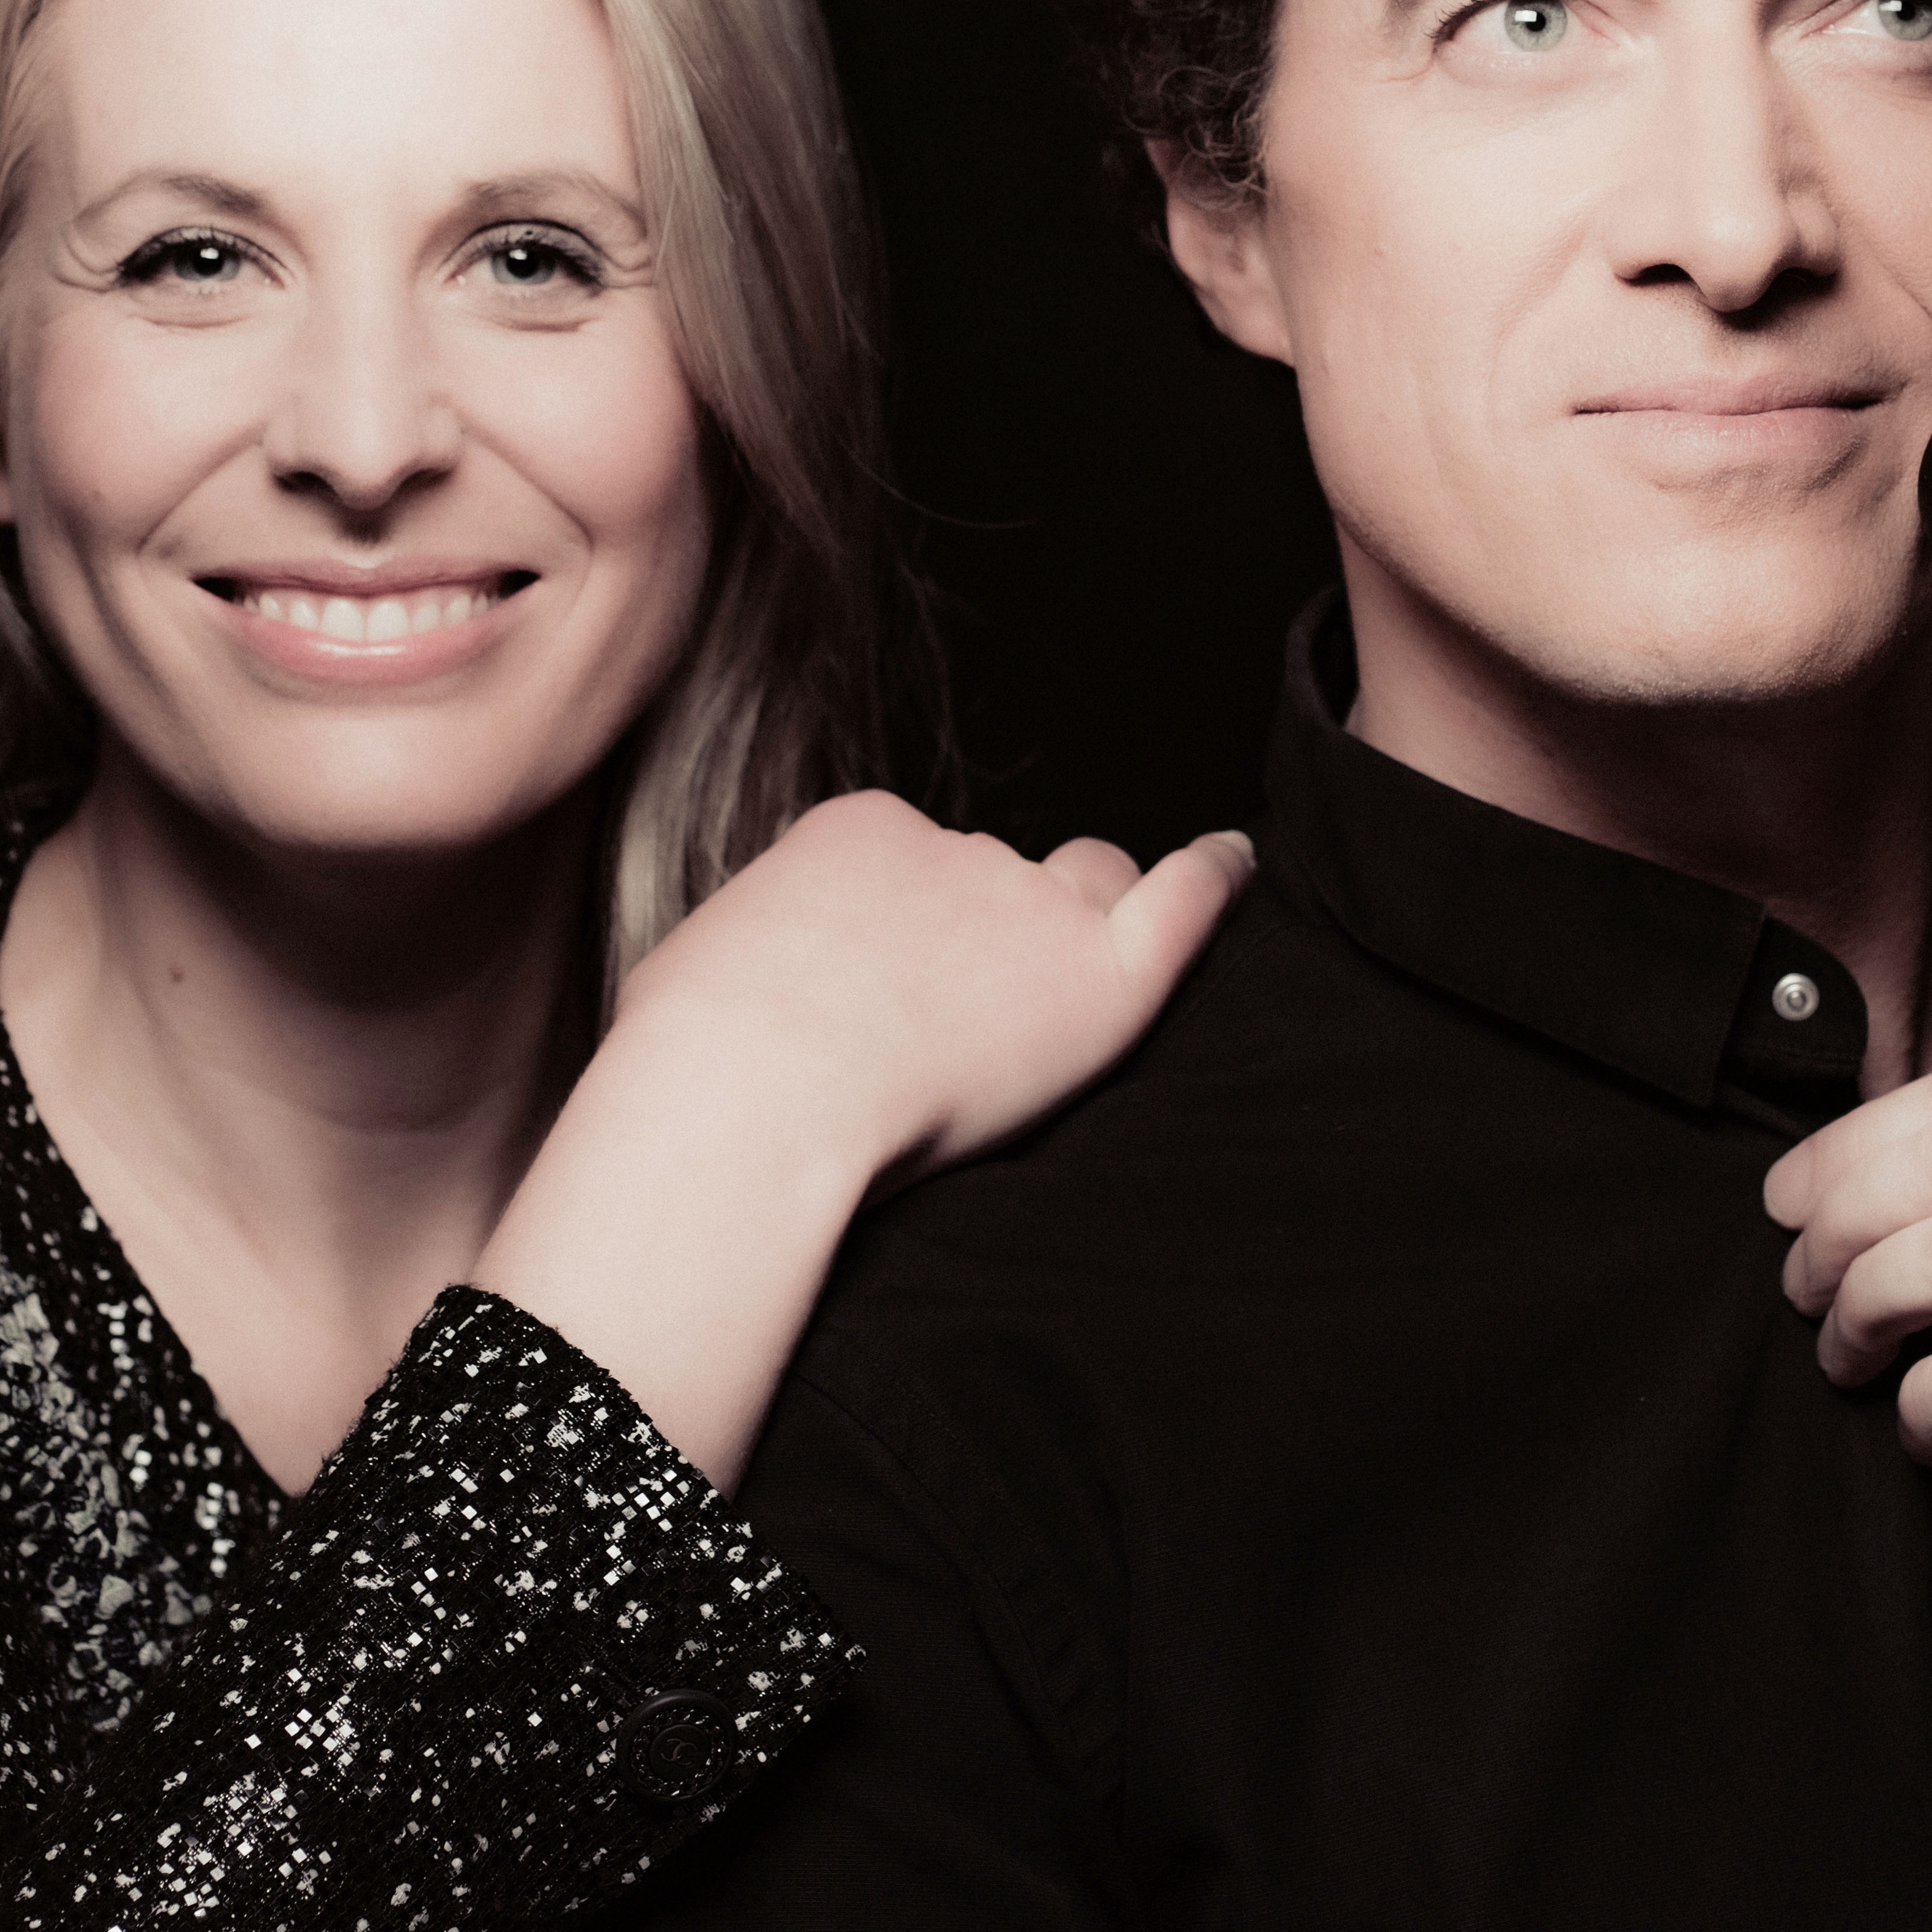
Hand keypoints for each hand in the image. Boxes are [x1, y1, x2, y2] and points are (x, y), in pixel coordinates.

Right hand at [613, 791, 1257, 1183]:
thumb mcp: (701, 974)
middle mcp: (953, 848)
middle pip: (1000, 878)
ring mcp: (1030, 905)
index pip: (907, 869)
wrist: (749, 1096)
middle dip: (989, 931)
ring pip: (1086, 891)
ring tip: (1050, 996)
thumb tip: (767, 987)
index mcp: (853, 835)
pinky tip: (1238, 863)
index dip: (905, 938)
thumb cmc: (693, 1062)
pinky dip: (1215, 877)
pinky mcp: (1099, 974)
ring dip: (1075, 931)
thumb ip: (764, 961)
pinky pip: (1183, 900)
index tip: (880, 1002)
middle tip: (957, 1016)